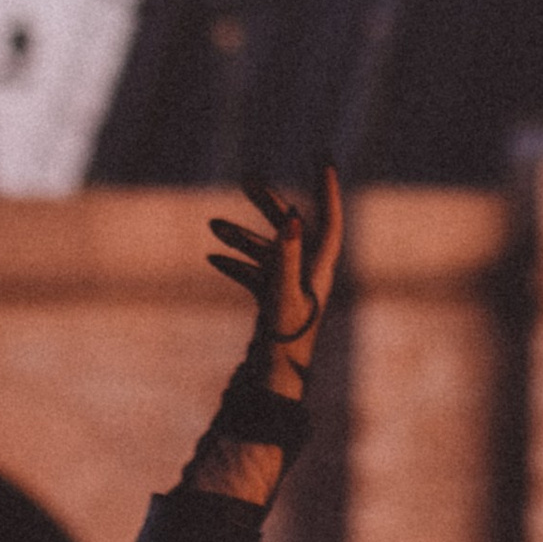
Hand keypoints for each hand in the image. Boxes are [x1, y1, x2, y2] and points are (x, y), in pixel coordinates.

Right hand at [205, 168, 343, 390]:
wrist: (275, 382)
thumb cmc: (286, 340)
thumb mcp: (283, 294)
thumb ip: (285, 255)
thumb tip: (292, 218)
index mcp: (319, 268)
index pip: (330, 220)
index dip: (327, 190)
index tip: (321, 159)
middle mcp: (308, 274)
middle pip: (292, 228)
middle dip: (268, 203)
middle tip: (247, 178)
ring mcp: (290, 288)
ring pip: (266, 251)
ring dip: (240, 237)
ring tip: (212, 224)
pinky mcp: (274, 302)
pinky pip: (254, 275)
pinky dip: (236, 264)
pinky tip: (213, 259)